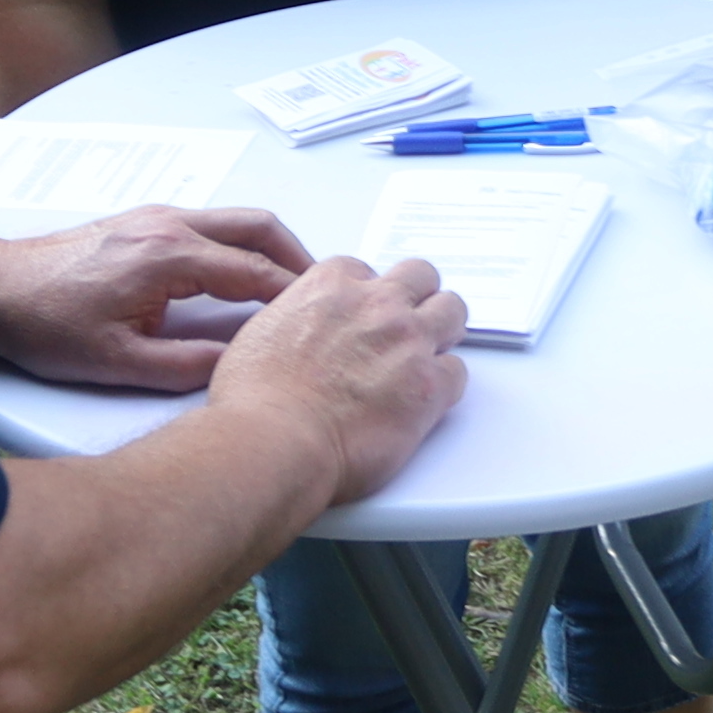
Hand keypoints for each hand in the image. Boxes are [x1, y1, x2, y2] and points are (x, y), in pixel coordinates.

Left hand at [0, 200, 313, 392]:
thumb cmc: (48, 325)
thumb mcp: (121, 364)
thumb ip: (188, 365)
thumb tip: (241, 365)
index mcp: (172, 257)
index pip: (256, 272)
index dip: (294, 298)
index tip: (323, 320)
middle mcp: (171, 224)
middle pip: (259, 226)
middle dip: (299, 258)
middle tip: (323, 293)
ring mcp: (156, 217)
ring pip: (236, 219)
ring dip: (270, 248)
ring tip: (290, 287)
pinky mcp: (143, 222)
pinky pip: (211, 223)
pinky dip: (241, 243)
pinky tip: (240, 275)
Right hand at [197, 251, 466, 499]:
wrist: (273, 440)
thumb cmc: (255, 399)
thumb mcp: (262, 332)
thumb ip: (296, 318)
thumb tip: (303, 332)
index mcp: (331, 284)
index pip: (366, 272)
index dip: (367, 297)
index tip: (364, 316)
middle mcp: (376, 304)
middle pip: (420, 277)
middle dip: (417, 299)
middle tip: (407, 327)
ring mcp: (408, 341)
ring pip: (452, 311)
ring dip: (442, 331)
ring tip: (425, 358)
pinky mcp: (430, 385)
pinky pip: (457, 372)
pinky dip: (444, 386)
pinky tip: (423, 402)